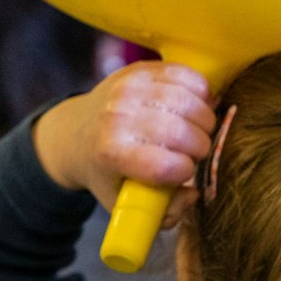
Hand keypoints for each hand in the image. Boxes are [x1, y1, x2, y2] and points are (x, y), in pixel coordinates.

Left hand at [33, 61, 214, 225]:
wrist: (75, 132)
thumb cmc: (106, 171)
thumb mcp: (123, 203)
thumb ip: (163, 212)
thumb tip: (192, 194)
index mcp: (112, 154)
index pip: (166, 166)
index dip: (186, 171)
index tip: (185, 172)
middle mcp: (118, 118)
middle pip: (182, 133)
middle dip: (200, 146)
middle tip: (196, 150)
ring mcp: (129, 88)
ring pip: (189, 102)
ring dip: (204, 119)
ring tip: (199, 129)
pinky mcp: (140, 69)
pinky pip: (186, 75)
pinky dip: (201, 91)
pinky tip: (196, 105)